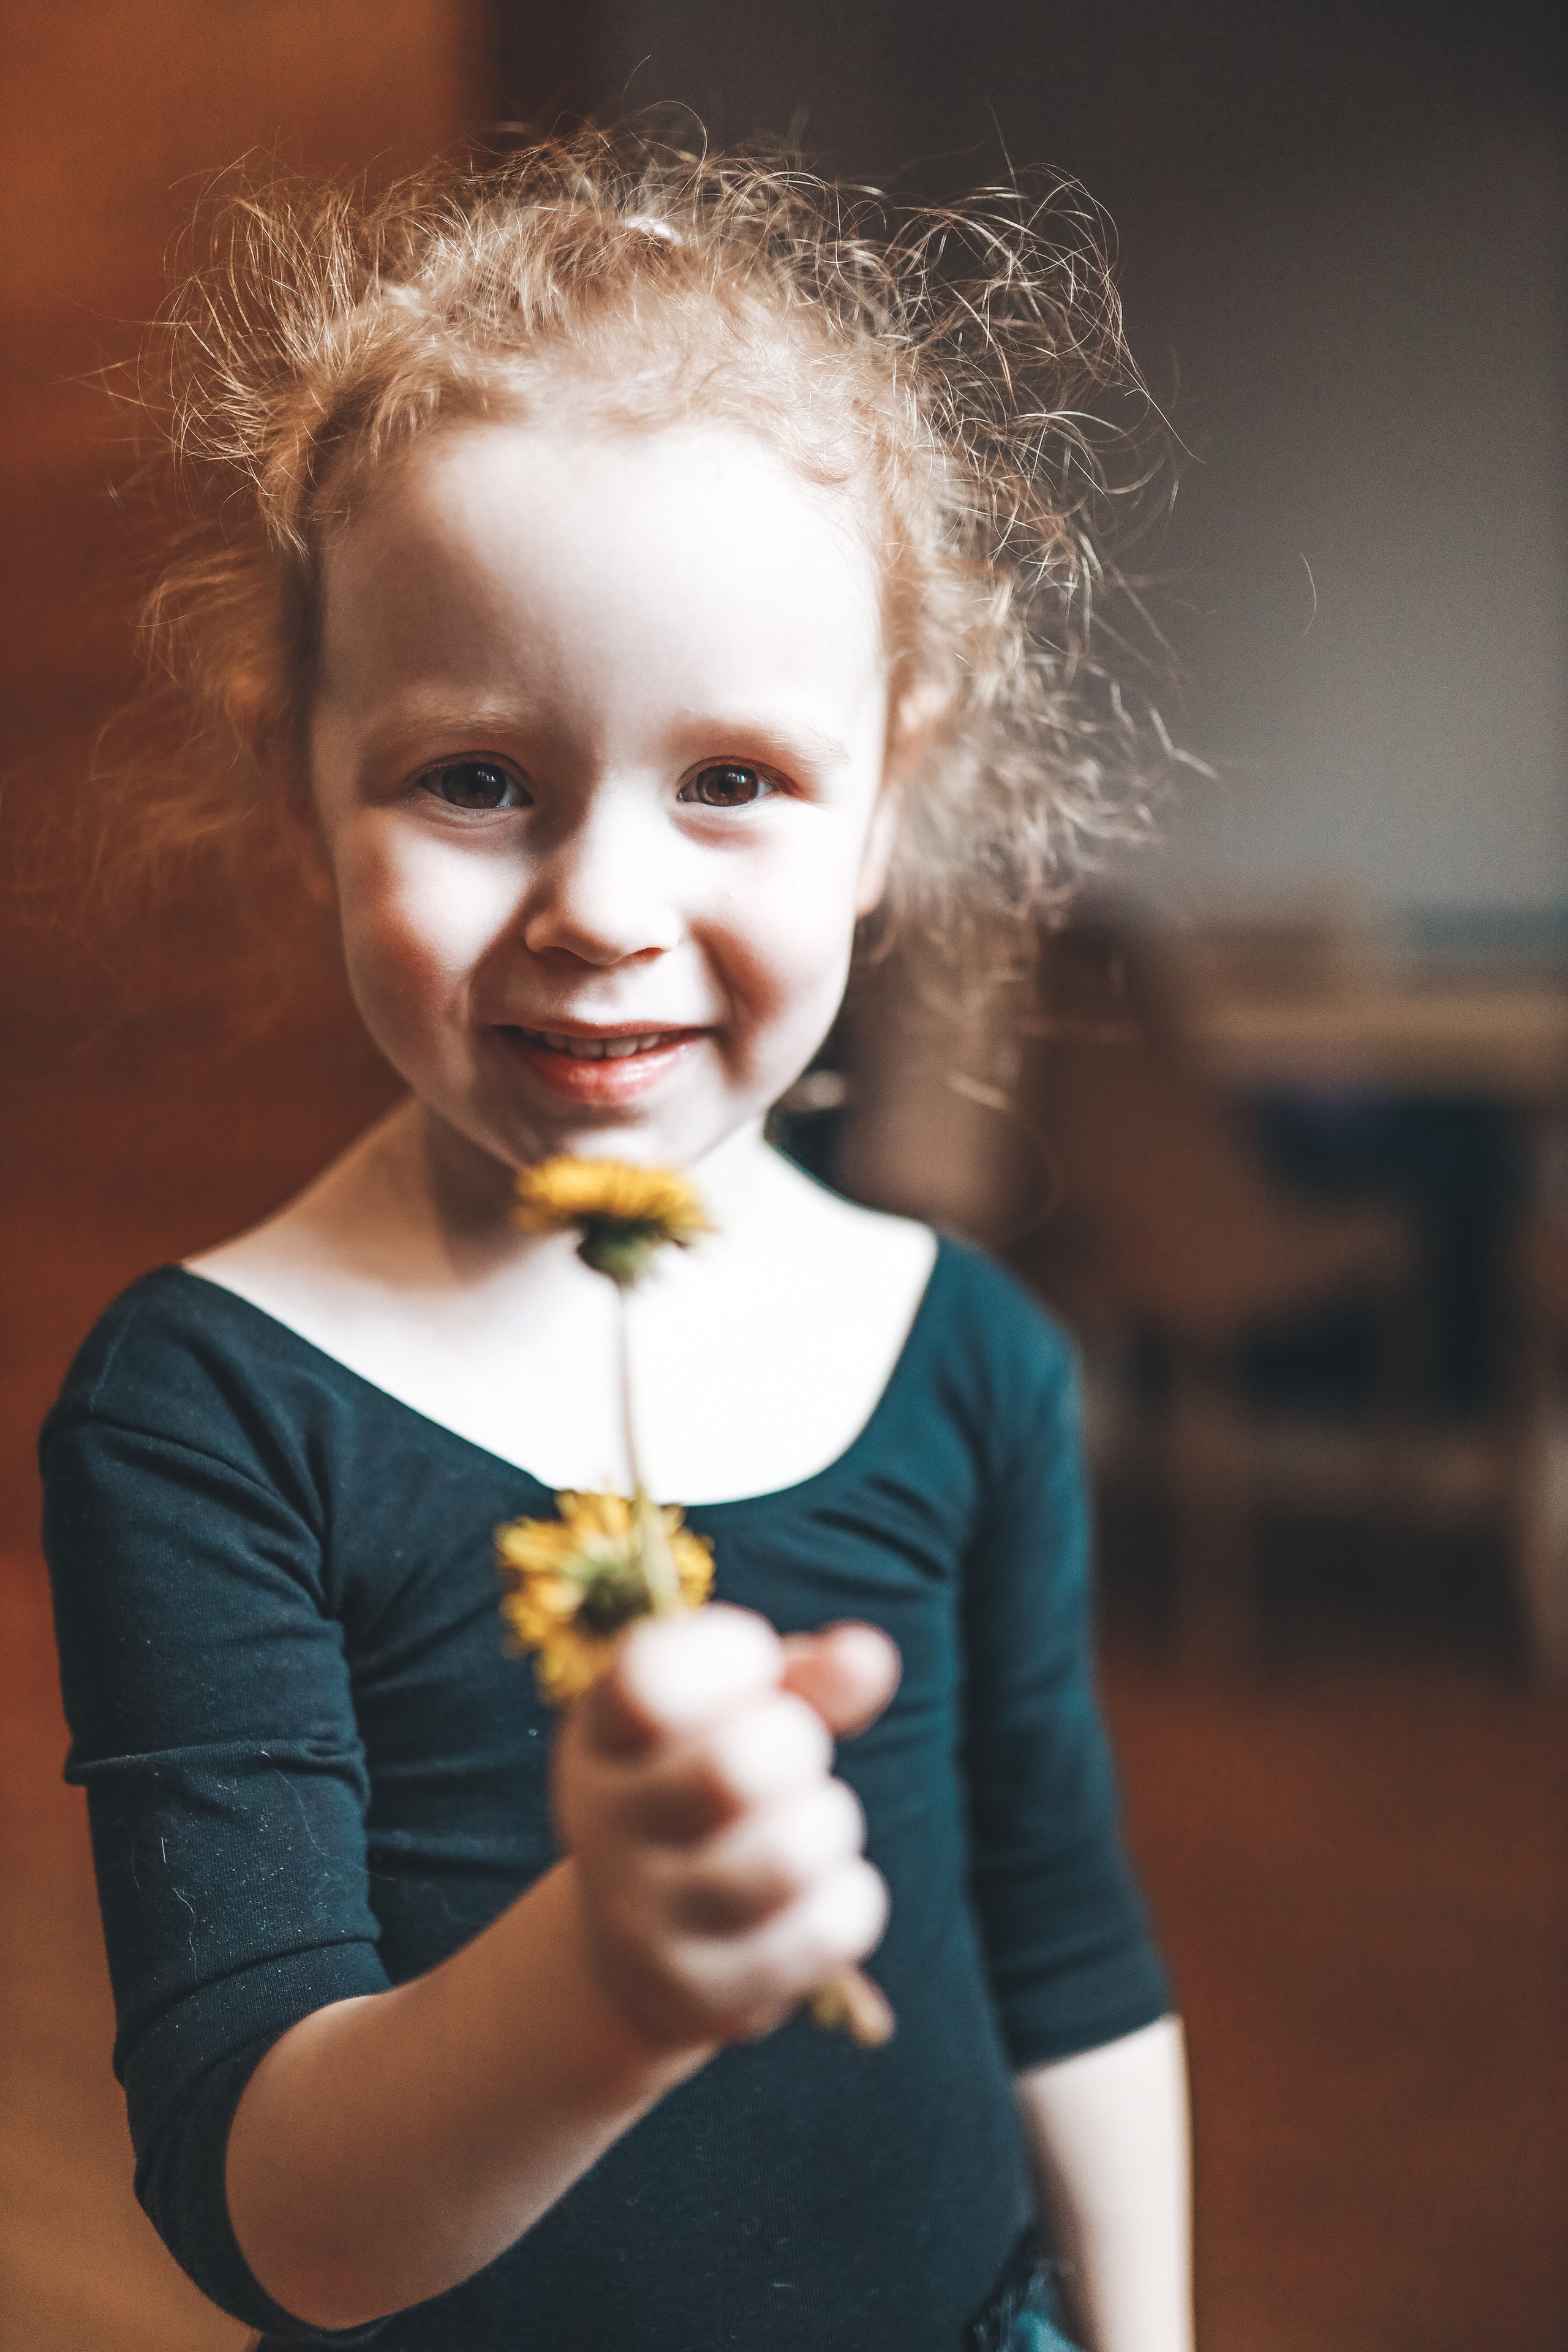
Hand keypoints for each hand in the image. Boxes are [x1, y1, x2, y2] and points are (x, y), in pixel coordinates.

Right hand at [553, 1606, 897, 2050]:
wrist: (644, 1943)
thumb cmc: (710, 1791)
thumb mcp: (741, 1715)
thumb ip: (808, 1677)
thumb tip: (868, 1658)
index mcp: (604, 1730)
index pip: (650, 1676)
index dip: (733, 1658)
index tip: (752, 1670)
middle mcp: (602, 1822)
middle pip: (735, 1771)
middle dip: (797, 1750)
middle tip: (788, 1760)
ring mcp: (641, 1917)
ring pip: (788, 1859)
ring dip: (827, 1829)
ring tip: (806, 1829)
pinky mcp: (697, 1993)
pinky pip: (825, 1934)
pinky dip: (848, 1902)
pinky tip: (817, 1895)